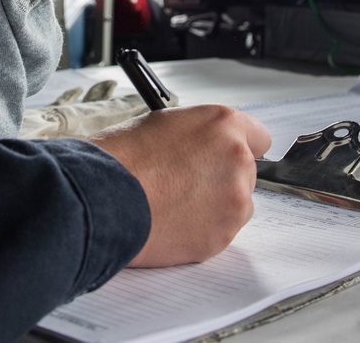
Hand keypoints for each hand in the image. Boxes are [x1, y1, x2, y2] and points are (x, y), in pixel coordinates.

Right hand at [89, 104, 270, 267]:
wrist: (101, 198)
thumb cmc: (120, 158)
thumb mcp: (161, 123)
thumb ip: (195, 135)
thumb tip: (201, 148)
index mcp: (222, 125)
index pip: (258, 136)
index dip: (237, 147)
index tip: (226, 157)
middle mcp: (237, 160)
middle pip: (246, 173)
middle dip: (220, 178)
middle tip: (186, 184)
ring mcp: (233, 201)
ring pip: (235, 206)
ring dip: (213, 207)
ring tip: (173, 205)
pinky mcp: (222, 236)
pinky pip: (219, 232)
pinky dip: (200, 231)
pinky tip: (170, 223)